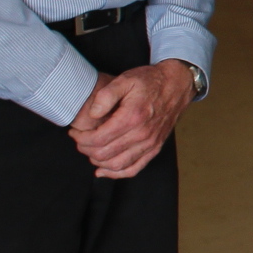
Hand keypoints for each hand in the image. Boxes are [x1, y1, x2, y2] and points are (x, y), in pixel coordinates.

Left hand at [68, 60, 195, 178]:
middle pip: (104, 154)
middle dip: (86, 149)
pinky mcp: (155, 148)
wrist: (177, 85)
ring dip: (98, 161)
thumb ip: (105, 95)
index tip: (75, 132)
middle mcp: (142, 134)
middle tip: (80, 139)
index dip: (81, 139)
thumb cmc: (150, 81)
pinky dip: (116, 173)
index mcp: (132, 117)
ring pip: (117, 165)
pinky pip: (133, 169)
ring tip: (90, 150)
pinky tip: (103, 170)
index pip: (98, 139)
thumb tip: (92, 114)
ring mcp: (150, 144)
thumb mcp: (126, 79)